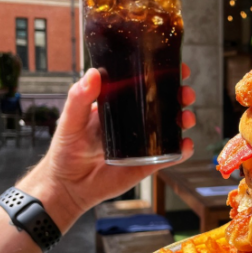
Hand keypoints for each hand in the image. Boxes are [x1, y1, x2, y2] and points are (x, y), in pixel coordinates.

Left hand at [19, 68, 195, 230]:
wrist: (68, 186)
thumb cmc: (66, 151)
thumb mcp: (70, 121)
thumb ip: (79, 98)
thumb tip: (93, 74)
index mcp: (118, 104)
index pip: (143, 83)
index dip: (162, 73)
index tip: (175, 65)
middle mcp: (135, 120)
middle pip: (165, 102)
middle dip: (180, 95)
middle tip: (185, 93)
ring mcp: (143, 141)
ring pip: (172, 126)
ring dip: (185, 119)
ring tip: (186, 118)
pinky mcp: (148, 163)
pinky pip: (171, 155)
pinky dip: (183, 149)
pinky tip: (186, 144)